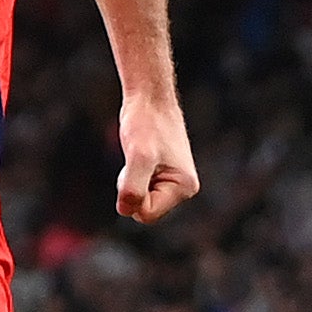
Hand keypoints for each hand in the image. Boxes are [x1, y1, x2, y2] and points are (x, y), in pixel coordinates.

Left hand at [116, 96, 199, 224]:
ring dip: (130, 180)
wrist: (149, 97)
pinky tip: (139, 155)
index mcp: (184, 188)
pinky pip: (139, 188)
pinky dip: (131, 175)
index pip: (147, 214)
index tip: (135, 166)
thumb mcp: (138, 156)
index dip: (132, 194)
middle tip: (136, 159)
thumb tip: (127, 210)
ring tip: (138, 155)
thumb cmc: (145, 123)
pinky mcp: (162, 173)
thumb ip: (133, 187)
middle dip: (132, 189)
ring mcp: (173, 181)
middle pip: (144, 209)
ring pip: (139, 199)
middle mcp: (183, 188)